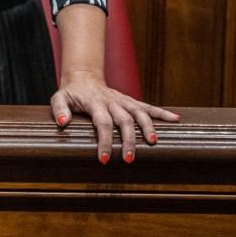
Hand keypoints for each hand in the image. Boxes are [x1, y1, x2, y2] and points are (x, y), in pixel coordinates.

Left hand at [50, 70, 179, 162]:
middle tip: (129, 159)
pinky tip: (176, 119)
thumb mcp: (59, 98)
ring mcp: (123, 101)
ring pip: (139, 113)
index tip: (104, 159)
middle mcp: (112, 101)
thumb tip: (62, 123)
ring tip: (154, 142)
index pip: (102, 123)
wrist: (83, 77)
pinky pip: (148, 106)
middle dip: (128, 140)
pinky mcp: (130, 101)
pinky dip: (162, 112)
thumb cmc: (71, 93)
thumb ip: (59, 109)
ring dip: (148, 127)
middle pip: (124, 120)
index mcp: (95, 103)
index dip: (104, 140)